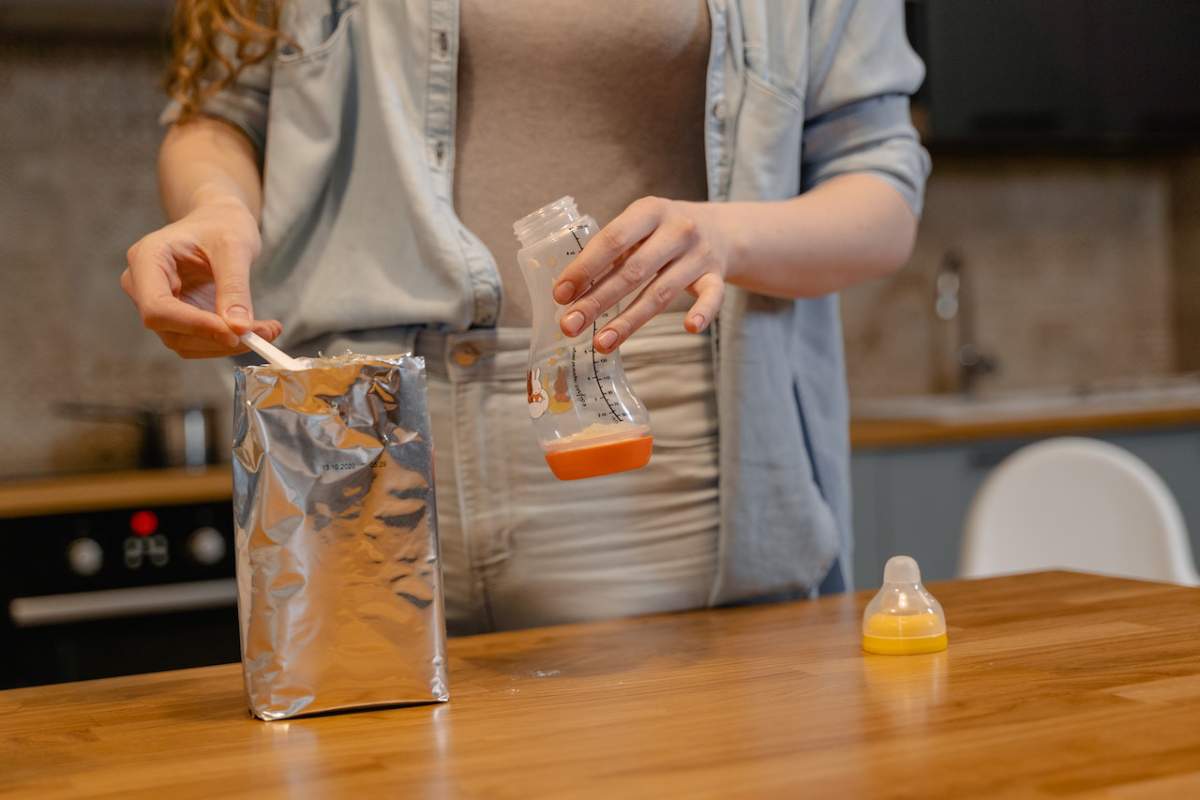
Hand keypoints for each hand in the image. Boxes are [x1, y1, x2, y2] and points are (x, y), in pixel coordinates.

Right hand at [121, 195, 280, 357]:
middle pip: (170, 330)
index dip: (194, 325)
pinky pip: (198, 341)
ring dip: (226, 344)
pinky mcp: (176, 318)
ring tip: (267, 331)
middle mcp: (142, 286)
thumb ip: (234, 287)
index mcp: (146, 259)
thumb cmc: (222, 224)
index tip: (234, 333)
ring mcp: (157, 304)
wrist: (219, 222)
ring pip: (185, 343)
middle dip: (216, 338)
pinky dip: (227, 341)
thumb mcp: (234, 247)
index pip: (157, 307)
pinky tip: (257, 330)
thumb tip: (238, 329)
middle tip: (262, 335)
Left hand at [552, 197, 732, 352]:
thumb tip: (569, 292)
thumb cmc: (664, 232)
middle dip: (597, 301)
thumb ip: (611, 252)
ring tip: (601, 343)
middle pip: (633, 271)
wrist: (721, 229)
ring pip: (661, 292)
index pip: (612, 240)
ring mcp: (699, 254)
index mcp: (650, 211)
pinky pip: (713, 297)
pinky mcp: (716, 276)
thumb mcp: (639, 227)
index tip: (560, 294)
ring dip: (629, 321)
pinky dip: (703, 312)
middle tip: (570, 325)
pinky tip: (689, 328)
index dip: (584, 268)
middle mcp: (677, 230)